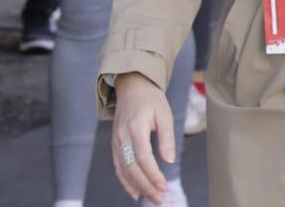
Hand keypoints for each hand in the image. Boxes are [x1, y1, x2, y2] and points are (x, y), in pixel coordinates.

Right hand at [110, 71, 175, 203]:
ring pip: (124, 170)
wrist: (131, 88)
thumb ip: (167, 137)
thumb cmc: (151, 100)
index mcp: (135, 127)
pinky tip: (136, 192)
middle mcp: (122, 137)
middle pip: (132, 168)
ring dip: (137, 187)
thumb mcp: (165, 113)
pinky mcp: (115, 145)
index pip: (143, 157)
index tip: (164, 186)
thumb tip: (169, 160)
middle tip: (160, 199)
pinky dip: (126, 181)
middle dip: (146, 186)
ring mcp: (116, 142)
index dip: (153, 174)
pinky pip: (119, 166)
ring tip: (151, 199)